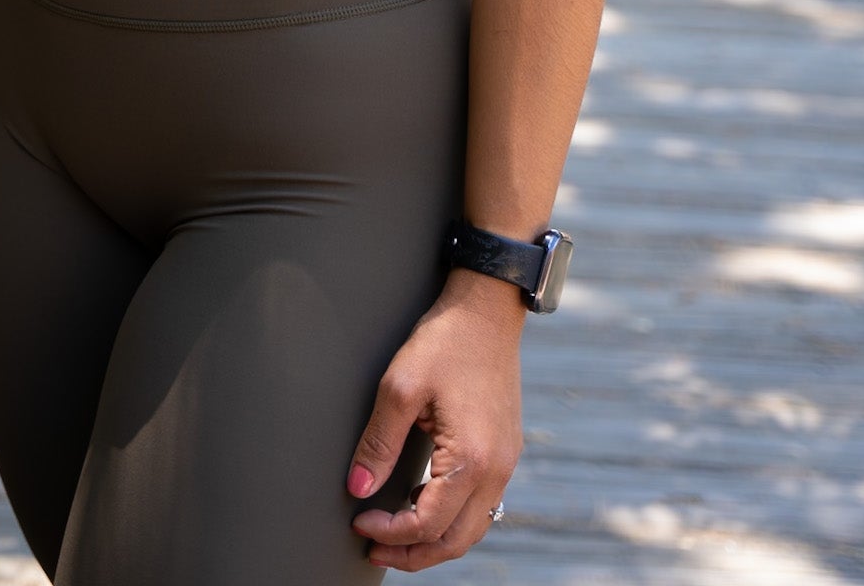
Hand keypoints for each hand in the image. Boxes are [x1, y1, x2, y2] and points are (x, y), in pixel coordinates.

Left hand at [346, 272, 523, 570]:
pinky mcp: (505, 452)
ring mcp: (506, 463)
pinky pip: (481, 506)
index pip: (428, 523)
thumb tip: (357, 490)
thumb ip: (379, 443)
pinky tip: (421, 504)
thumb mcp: (400, 387)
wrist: (487, 310)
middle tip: (373, 549)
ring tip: (393, 535)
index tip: (359, 523)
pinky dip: (451, 519)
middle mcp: (497, 470)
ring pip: (472, 529)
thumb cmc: (444, 342)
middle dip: (412, 553)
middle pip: (455, 541)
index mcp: (473, 459)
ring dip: (433, 541)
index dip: (390, 533)